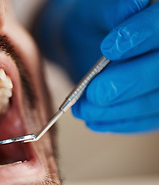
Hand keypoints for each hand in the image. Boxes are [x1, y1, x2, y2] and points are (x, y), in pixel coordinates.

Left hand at [35, 0, 158, 132]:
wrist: (84, 45)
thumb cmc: (92, 25)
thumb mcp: (95, 12)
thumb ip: (113, 10)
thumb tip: (134, 6)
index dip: (143, 35)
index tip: (110, 49)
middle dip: (127, 84)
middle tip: (94, 93)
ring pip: (154, 102)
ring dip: (117, 110)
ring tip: (83, 110)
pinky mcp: (155, 106)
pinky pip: (146, 120)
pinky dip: (119, 123)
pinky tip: (94, 121)